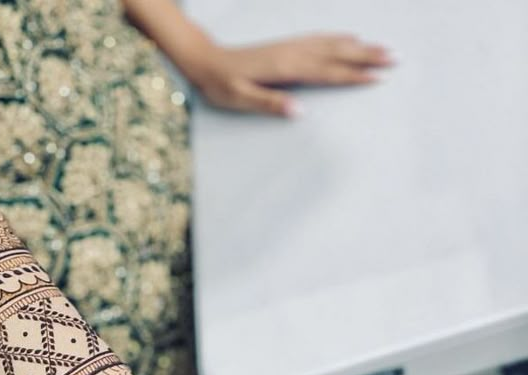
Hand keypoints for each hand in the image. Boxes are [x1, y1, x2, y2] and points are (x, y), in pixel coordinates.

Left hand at [190, 33, 392, 116]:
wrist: (206, 61)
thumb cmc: (222, 85)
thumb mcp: (241, 99)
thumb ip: (270, 104)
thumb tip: (299, 112)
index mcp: (285, 69)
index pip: (327, 73)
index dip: (353, 76)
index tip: (377, 78)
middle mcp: (292, 53)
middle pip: (337, 54)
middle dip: (367, 57)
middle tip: (395, 59)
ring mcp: (291, 47)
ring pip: (332, 44)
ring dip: (359, 46)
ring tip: (383, 48)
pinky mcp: (286, 46)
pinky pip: (319, 38)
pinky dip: (339, 37)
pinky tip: (350, 37)